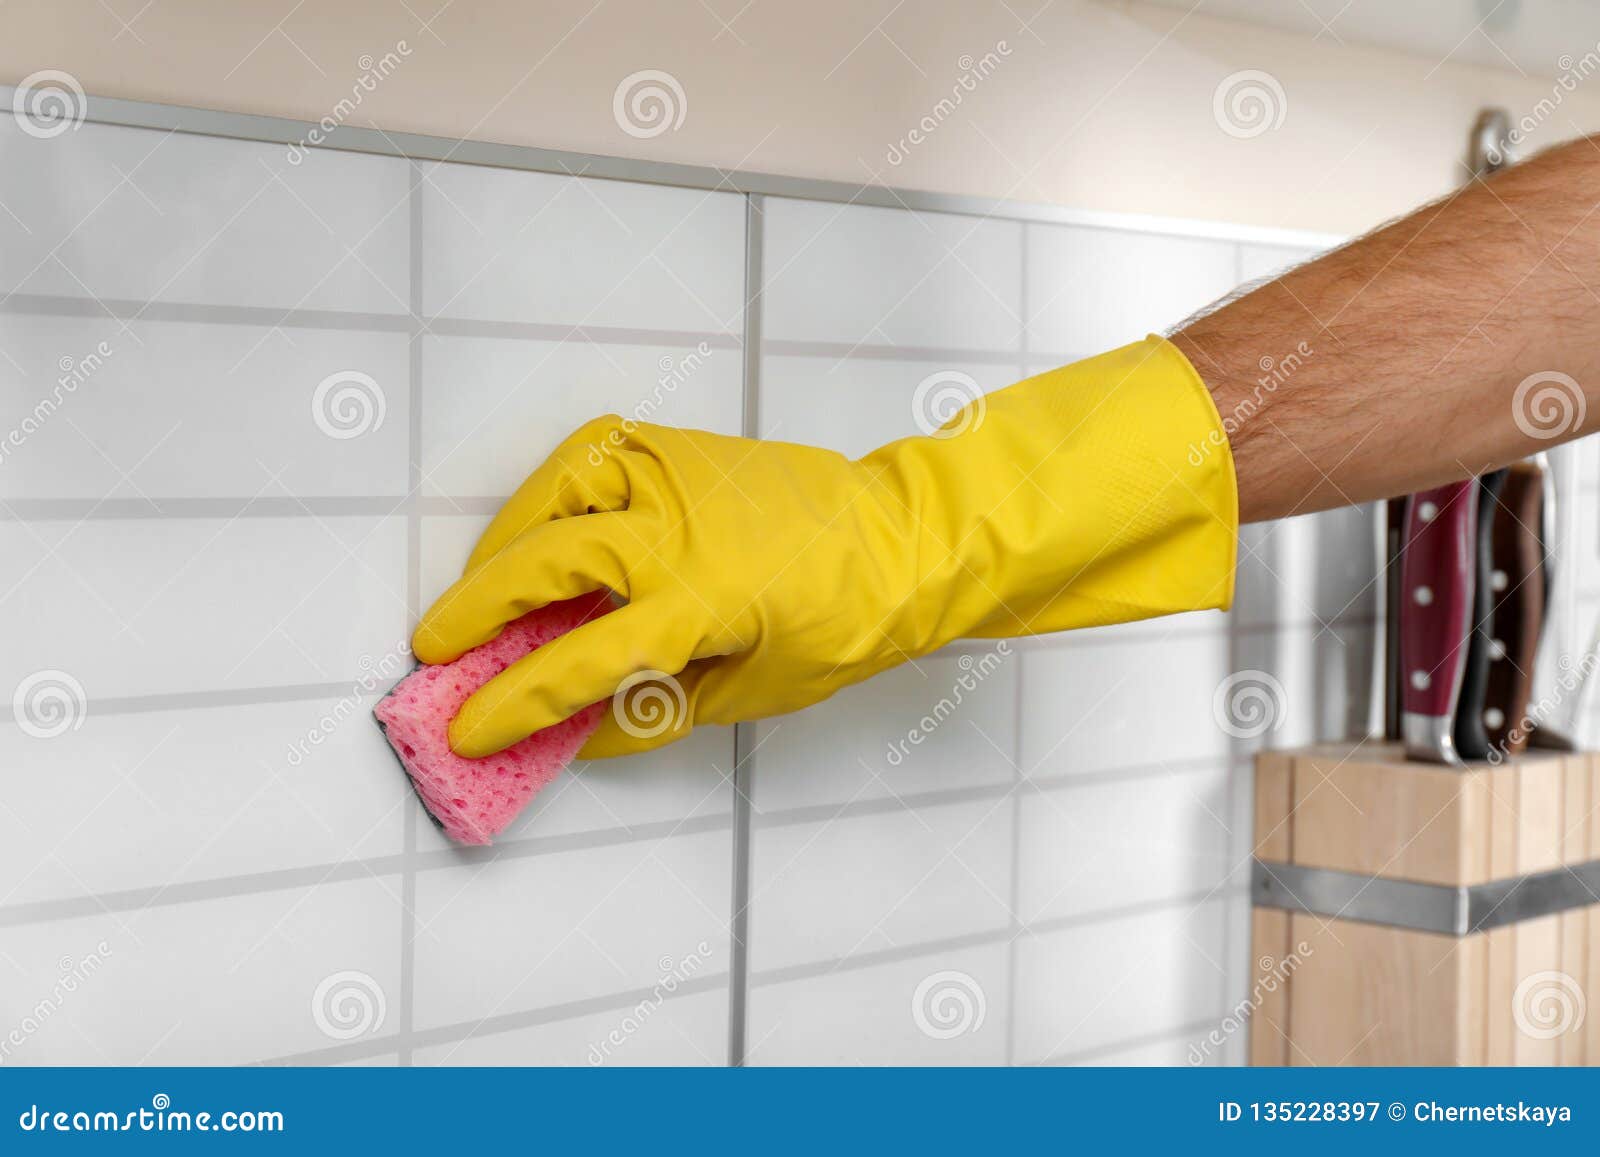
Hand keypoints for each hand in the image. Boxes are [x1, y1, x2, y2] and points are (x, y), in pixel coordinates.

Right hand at [413, 336, 1237, 757]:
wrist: (898, 539)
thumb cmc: (842, 623)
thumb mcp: (753, 693)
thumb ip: (656, 713)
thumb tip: (575, 733)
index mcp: (702, 601)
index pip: (580, 663)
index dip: (513, 702)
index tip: (467, 727)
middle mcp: (677, 530)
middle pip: (546, 565)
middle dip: (476, 610)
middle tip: (436, 649)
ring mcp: (675, 476)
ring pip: (558, 492)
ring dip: (504, 541)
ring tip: (481, 587)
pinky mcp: (679, 447)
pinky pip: (593, 452)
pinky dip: (552, 485)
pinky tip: (539, 522)